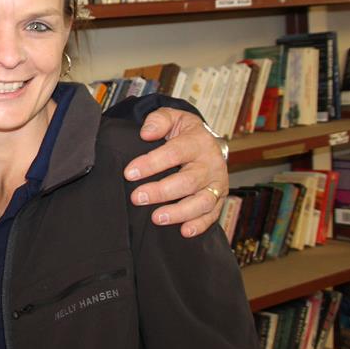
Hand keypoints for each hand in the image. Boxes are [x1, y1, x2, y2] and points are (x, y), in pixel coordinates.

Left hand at [125, 107, 227, 237]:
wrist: (207, 142)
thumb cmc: (184, 132)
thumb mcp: (172, 118)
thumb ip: (158, 120)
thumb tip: (146, 132)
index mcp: (198, 142)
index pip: (174, 153)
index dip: (151, 163)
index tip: (129, 173)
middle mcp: (211, 164)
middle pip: (188, 181)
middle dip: (161, 191)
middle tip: (137, 198)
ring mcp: (217, 183)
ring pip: (203, 201)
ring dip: (179, 212)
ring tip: (157, 218)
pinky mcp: (219, 199)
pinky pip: (212, 214)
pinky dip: (200, 224)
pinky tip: (184, 231)